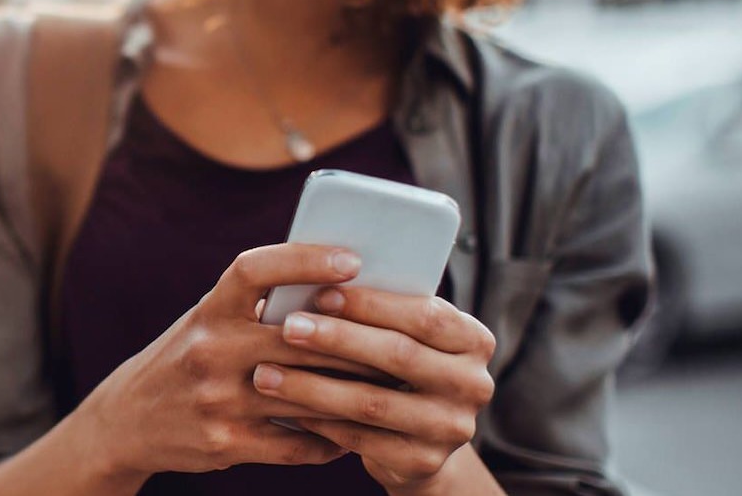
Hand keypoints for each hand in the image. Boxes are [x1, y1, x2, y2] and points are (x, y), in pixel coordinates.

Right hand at [68, 244, 386, 479]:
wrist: (128, 420)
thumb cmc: (185, 358)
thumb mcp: (207, 321)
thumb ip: (257, 306)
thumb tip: (338, 285)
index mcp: (208, 310)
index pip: (255, 269)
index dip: (305, 259)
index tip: (352, 259)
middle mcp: (209, 349)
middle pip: (300, 338)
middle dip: (356, 340)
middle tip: (403, 338)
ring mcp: (217, 399)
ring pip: (307, 394)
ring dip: (354, 393)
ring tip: (392, 388)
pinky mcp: (226, 442)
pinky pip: (296, 443)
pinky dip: (330, 440)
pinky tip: (352, 434)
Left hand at [250, 286, 496, 492]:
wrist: (417, 441)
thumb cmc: (397, 368)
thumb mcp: (404, 336)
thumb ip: (380, 313)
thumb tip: (317, 279)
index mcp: (474, 341)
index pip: (425, 315)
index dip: (372, 304)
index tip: (321, 292)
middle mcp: (474, 385)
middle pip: (398, 355)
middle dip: (337, 339)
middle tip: (287, 327)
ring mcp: (451, 428)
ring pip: (372, 402)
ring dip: (313, 386)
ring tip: (266, 373)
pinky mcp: (423, 463)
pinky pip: (360, 439)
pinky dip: (319, 421)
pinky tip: (285, 408)